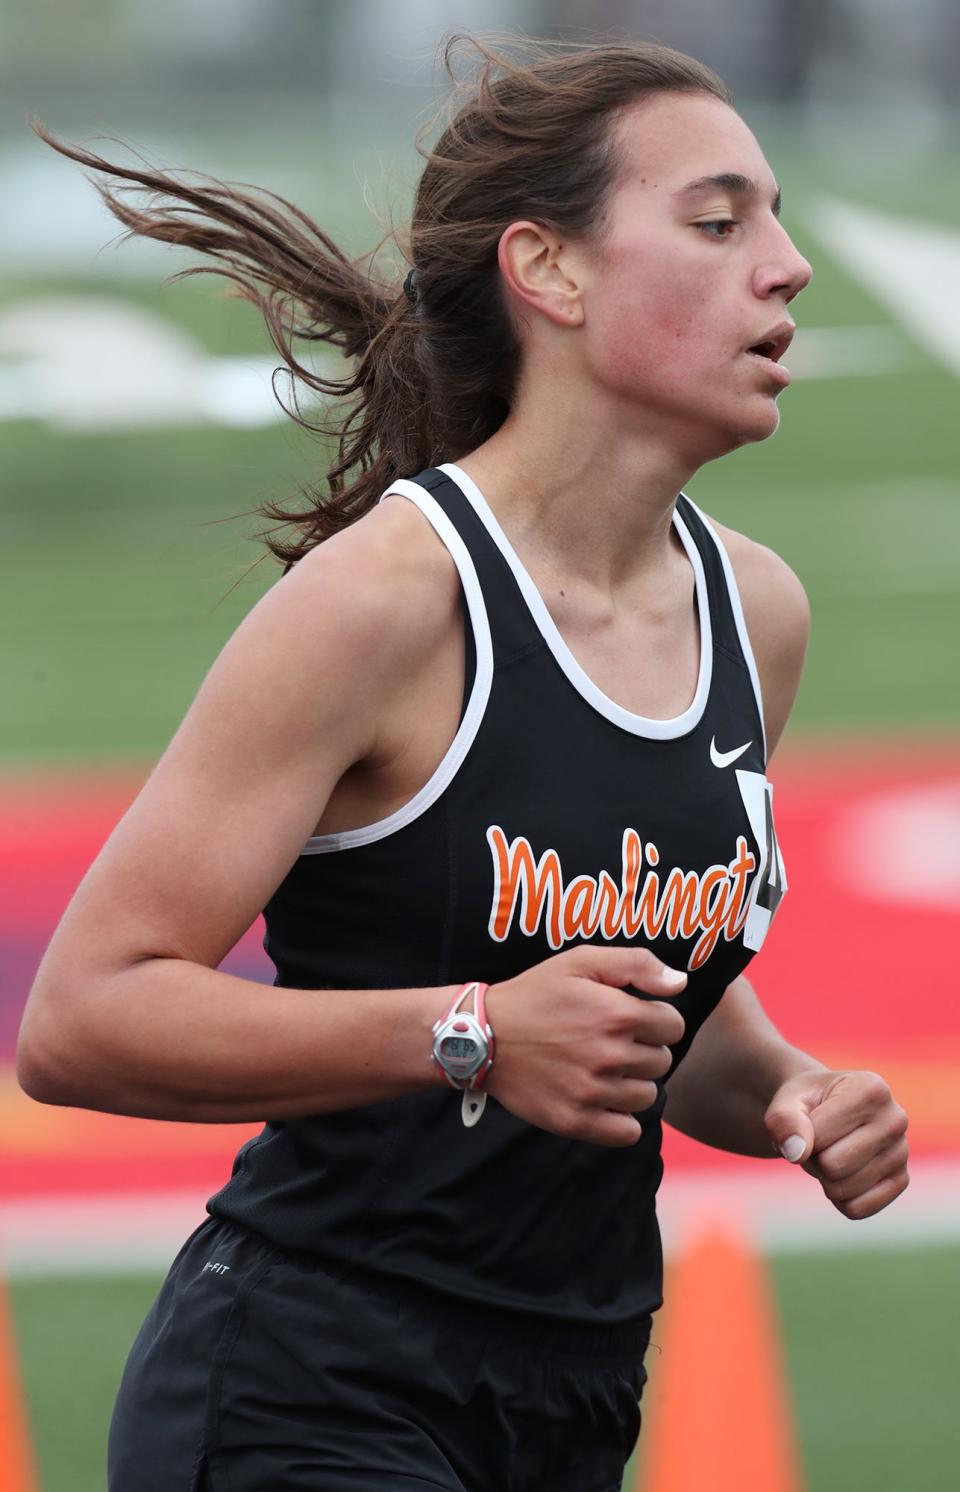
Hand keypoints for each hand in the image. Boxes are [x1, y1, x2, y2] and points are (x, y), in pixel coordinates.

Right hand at [485, 946, 685, 1147]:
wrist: (483, 1036)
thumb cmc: (535, 994)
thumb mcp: (581, 961)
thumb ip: (637, 964)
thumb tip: (680, 982)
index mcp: (617, 1014)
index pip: (673, 1026)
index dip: (656, 1019)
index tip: (632, 1018)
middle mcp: (609, 1056)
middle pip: (662, 1062)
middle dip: (644, 1050)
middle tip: (610, 1042)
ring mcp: (592, 1093)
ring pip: (647, 1096)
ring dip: (633, 1083)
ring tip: (604, 1068)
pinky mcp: (575, 1121)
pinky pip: (627, 1132)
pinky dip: (622, 1118)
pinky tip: (603, 1099)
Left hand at [764, 1068, 908, 1218]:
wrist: (825, 1108)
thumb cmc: (807, 1103)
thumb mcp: (786, 1101)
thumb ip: (783, 1120)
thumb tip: (796, 1154)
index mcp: (871, 1089)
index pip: (819, 1136)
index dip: (802, 1135)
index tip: (811, 1119)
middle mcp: (895, 1119)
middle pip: (832, 1166)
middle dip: (813, 1158)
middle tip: (819, 1140)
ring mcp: (902, 1152)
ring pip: (843, 1190)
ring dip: (824, 1178)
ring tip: (832, 1151)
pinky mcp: (901, 1181)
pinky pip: (858, 1209)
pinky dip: (839, 1198)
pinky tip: (844, 1172)